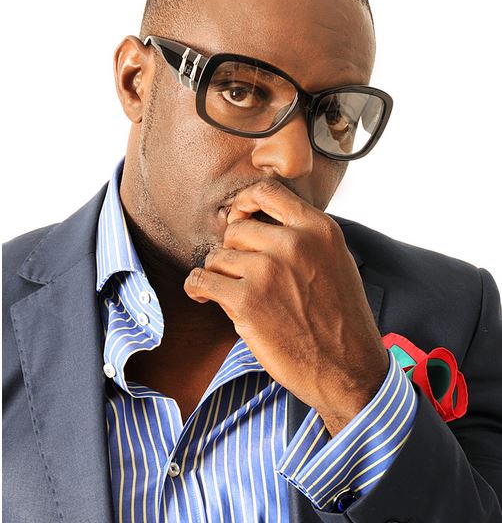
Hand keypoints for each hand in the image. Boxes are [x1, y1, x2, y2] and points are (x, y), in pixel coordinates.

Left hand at [184, 179, 388, 434]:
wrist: (348, 368)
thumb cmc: (340, 318)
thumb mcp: (335, 261)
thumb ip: (303, 236)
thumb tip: (257, 221)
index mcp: (318, 229)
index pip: (267, 191)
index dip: (244, 203)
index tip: (238, 218)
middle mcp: (293, 243)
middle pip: (237, 229)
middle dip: (234, 250)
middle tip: (241, 273)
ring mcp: (268, 271)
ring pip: (218, 256)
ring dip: (219, 274)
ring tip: (231, 292)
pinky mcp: (246, 301)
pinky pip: (201, 280)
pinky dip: (197, 288)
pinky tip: (204, 296)